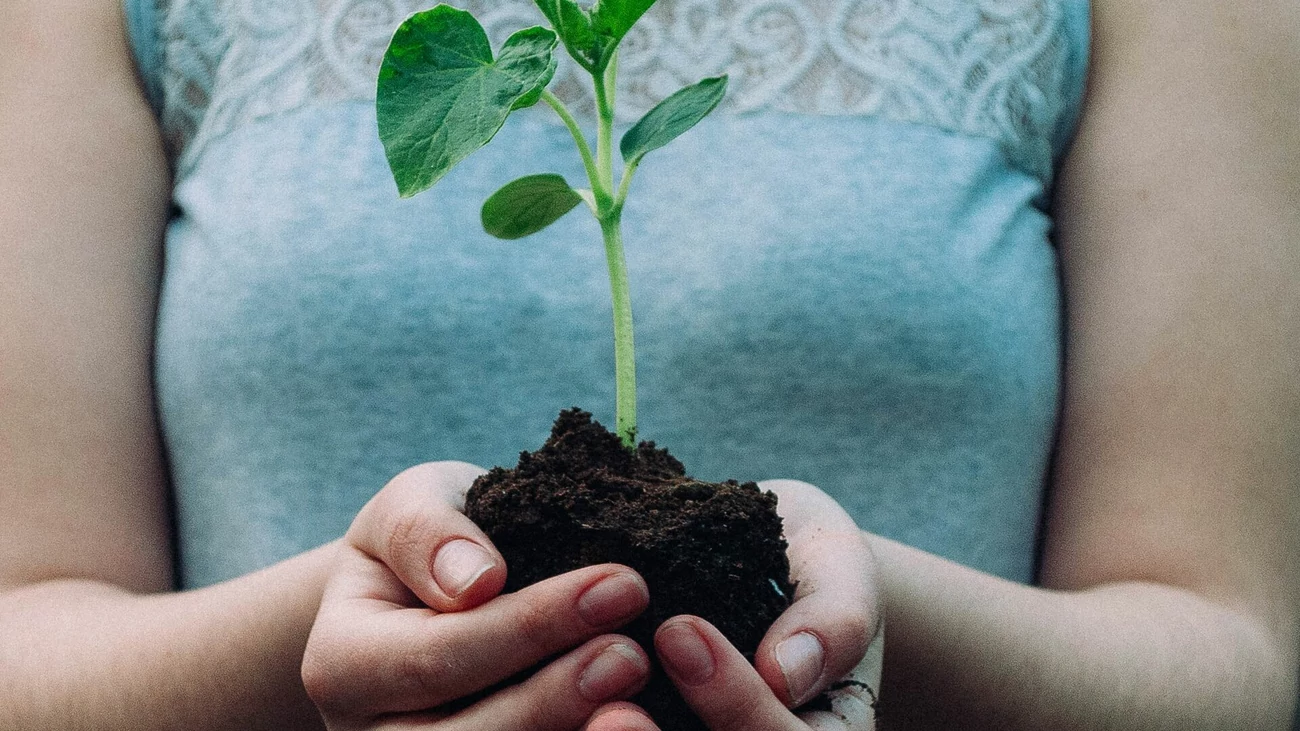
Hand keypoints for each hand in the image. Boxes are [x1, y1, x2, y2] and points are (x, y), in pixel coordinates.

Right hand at [302, 461, 653, 729]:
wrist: (428, 590)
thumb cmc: (428, 539)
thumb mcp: (414, 503)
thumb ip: (426, 531)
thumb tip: (475, 581)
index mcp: (339, 663)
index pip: (438, 657)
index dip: (531, 626)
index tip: (620, 584)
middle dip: (556, 697)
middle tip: (633, 654)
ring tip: (636, 694)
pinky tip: (627, 720)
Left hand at [583, 479, 882, 730]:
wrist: (769, 567)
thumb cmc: (813, 567)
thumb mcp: (839, 573)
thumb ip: (833, 619)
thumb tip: (786, 672)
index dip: (737, 705)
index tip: (680, 631)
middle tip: (611, 715)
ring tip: (582, 719)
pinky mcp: (639, 727)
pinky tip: (544, 709)